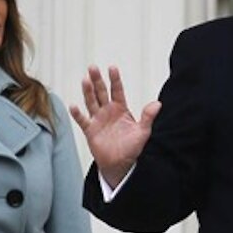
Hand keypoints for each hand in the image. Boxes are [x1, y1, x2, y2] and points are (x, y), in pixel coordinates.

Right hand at [69, 65, 161, 187]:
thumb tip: (158, 104)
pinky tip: (74, 106)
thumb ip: (148, 117)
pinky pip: (83, 120)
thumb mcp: (143, 132)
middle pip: (101, 92)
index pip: (117, 90)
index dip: (115, 79)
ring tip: (85, 80)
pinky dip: (77, 114)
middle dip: (97, 80)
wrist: (120, 164)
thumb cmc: (131, 148)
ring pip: (91, 102)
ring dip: (88, 92)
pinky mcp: (90, 130)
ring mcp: (98, 119)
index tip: (112, 68)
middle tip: (93, 68)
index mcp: (121, 109)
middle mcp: (108, 111)